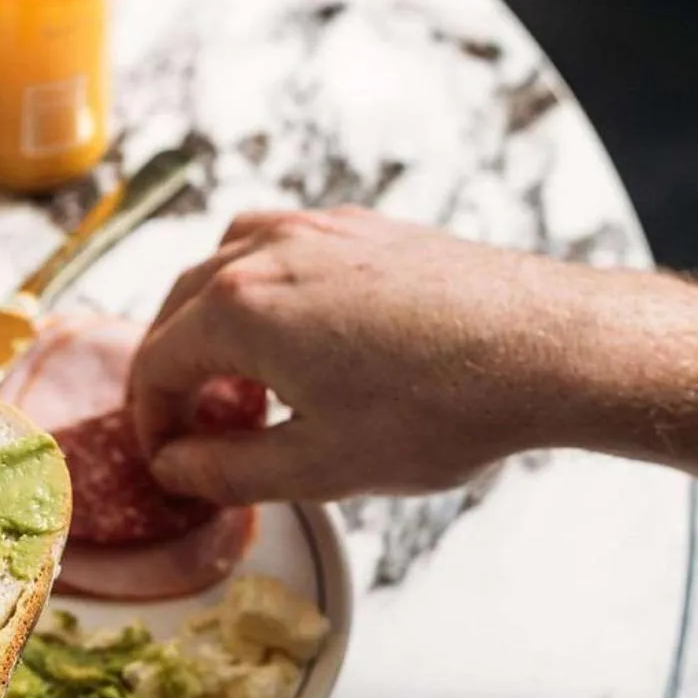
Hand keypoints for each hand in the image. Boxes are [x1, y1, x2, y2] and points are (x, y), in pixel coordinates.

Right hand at [128, 207, 605, 502]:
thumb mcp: (319, 468)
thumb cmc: (439, 409)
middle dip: (174, 367)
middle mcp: (269, 251)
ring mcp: (322, 229)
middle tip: (189, 424)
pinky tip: (298, 333)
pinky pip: (284, 243)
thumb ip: (228, 470)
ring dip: (212, 316)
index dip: (152, 419)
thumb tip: (176, 467)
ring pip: (228, 260)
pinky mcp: (368, 228)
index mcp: (241, 310)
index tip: (167, 457)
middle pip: (182, 304)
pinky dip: (263, 285)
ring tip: (237, 373)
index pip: (158, 362)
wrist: (545, 348)